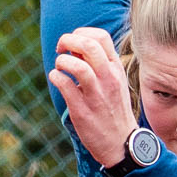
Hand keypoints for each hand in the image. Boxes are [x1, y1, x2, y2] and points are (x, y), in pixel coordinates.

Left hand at [49, 26, 139, 167]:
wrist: (121, 143)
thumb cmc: (113, 110)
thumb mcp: (114, 82)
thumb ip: (99, 64)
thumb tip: (75, 48)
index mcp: (116, 69)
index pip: (101, 37)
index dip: (81, 33)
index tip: (71, 44)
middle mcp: (108, 78)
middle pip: (89, 45)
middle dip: (68, 40)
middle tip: (59, 49)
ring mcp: (96, 94)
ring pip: (78, 66)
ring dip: (62, 61)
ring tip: (60, 67)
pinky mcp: (82, 110)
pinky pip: (65, 85)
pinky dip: (55, 77)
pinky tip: (56, 79)